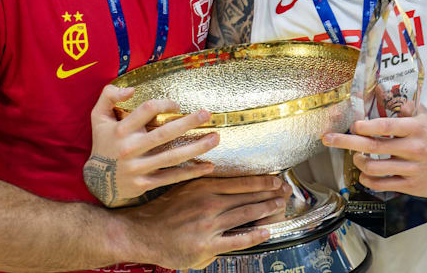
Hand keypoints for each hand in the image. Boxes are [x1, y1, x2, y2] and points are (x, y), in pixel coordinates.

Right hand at [84, 85, 218, 206]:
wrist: (97, 180)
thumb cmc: (103, 142)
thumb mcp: (98, 115)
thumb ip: (109, 95)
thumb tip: (131, 89)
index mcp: (121, 129)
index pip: (147, 110)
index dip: (165, 104)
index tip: (177, 105)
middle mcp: (130, 148)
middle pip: (164, 134)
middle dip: (187, 123)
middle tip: (207, 114)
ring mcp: (138, 168)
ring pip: (172, 157)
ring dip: (196, 148)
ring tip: (215, 138)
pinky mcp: (145, 183)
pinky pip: (171, 177)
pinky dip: (191, 173)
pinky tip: (209, 166)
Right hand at [121, 176, 287, 269]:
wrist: (141, 233)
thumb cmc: (162, 212)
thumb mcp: (183, 189)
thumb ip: (204, 187)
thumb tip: (227, 185)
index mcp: (203, 187)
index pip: (240, 181)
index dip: (261, 181)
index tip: (275, 180)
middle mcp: (208, 203)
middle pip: (247, 196)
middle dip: (269, 193)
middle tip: (285, 190)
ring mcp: (208, 225)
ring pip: (245, 214)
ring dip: (266, 209)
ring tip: (279, 205)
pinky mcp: (207, 245)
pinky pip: (237, 239)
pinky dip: (254, 234)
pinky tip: (267, 231)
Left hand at [321, 103, 426, 196]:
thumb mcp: (422, 114)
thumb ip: (399, 103)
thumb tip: (377, 87)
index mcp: (416, 128)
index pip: (386, 127)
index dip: (366, 127)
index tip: (353, 125)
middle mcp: (414, 149)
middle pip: (374, 147)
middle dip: (347, 143)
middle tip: (329, 139)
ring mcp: (413, 169)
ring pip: (375, 168)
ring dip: (359, 162)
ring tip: (356, 156)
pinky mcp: (413, 186)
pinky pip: (383, 185)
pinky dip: (368, 179)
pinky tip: (364, 173)